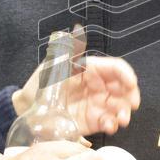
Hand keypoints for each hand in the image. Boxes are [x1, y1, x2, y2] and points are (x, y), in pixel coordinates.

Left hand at [13, 55, 140, 135]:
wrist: (27, 108)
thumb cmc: (40, 83)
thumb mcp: (52, 66)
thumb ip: (66, 51)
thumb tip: (76, 33)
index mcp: (91, 69)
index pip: (115, 69)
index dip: (126, 74)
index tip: (131, 83)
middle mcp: (98, 86)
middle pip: (123, 88)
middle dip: (130, 96)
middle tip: (131, 105)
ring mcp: (96, 104)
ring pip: (119, 106)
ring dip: (124, 112)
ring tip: (122, 119)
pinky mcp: (92, 121)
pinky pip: (108, 122)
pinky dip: (112, 124)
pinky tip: (110, 126)